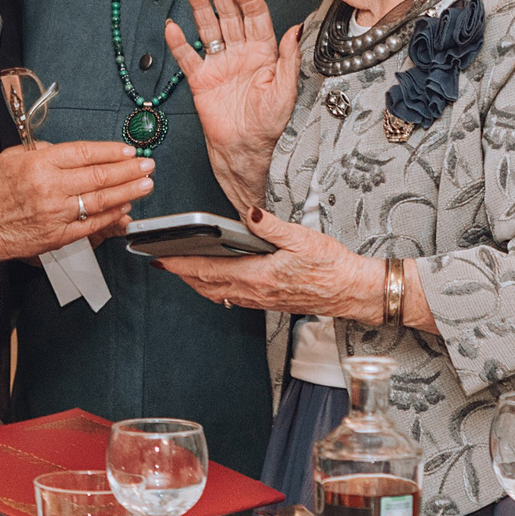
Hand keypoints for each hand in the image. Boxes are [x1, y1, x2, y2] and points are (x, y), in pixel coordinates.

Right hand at [0, 137, 151, 261]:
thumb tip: (74, 152)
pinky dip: (112, 215)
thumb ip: (44, 150)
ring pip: (101, 200)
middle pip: (100, 176)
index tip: (129, 150)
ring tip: (146, 184)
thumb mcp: (13, 156)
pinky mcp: (59, 235)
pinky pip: (93, 224)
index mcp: (40, 164)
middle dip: (129, 169)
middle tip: (147, 164)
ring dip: (128, 191)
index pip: (85, 153)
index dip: (111, 151)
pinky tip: (125, 207)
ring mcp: (56, 213)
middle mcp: (50, 188)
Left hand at [155, 206, 381, 319]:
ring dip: (195, 282)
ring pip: (217, 293)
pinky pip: (231, 297)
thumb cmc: (332, 266)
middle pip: (206, 285)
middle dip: (181, 274)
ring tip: (180, 269)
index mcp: (258, 276)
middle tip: (161, 262)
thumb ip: (273, 226)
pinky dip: (214, 288)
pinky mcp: (267, 301)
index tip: (161, 258)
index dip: (181, 265)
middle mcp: (255, 292)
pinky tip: (213, 280)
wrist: (353, 291)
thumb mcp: (304, 238)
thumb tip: (251, 214)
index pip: (209, 270)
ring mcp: (260, 300)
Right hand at [162, 0, 299, 211]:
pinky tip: (172, 27)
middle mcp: (241, 54)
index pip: (255, 16)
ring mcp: (220, 65)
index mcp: (265, 53)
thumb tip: (295, 29)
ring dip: (200, 8)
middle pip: (229, 16)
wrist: (248, 150)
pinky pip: (188, 57)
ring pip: (208, 29)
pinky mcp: (202, 80)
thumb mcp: (287, 89)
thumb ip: (289, 58)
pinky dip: (179, 43)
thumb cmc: (272, 124)